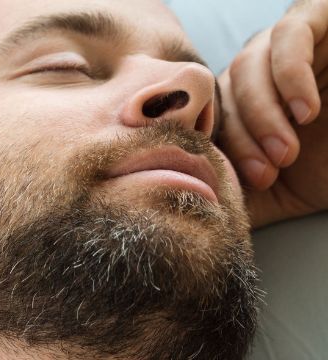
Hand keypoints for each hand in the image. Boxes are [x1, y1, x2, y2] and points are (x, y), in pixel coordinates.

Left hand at [217, 0, 327, 227]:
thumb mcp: (298, 184)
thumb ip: (255, 195)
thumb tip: (216, 219)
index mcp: (251, 104)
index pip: (214, 118)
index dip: (226, 150)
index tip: (254, 183)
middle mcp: (262, 70)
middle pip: (225, 94)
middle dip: (242, 138)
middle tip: (269, 170)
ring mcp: (287, 42)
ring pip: (247, 66)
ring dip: (262, 114)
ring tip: (288, 150)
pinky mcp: (315, 16)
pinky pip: (289, 35)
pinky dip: (289, 73)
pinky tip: (305, 109)